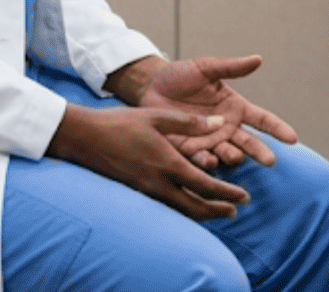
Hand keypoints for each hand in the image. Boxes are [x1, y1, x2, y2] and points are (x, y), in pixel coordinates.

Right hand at [46, 104, 250, 219]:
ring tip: (217, 212)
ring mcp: (146, 190)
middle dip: (217, 211)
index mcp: (168, 164)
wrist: (85, 138)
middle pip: (194, 207)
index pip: (205, 186)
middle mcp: (159, 183)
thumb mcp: (158, 116)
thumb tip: (219, 122)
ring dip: (201, 213)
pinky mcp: (137, 191)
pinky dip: (182, 209)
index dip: (227, 193)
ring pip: (180, 211)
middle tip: (235, 211)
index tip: (243, 197)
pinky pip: (166, 206)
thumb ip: (190, 123)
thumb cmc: (121, 123)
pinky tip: (187, 204)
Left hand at [139, 55, 298, 169]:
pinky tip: (210, 161)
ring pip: (228, 154)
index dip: (278, 129)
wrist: (150, 88)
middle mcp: (226, 127)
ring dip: (232, 156)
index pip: (262, 120)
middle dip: (260, 152)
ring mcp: (209, 141)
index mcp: (235, 108)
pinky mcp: (190, 150)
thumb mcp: (205, 68)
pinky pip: (202, 159)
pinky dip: (207, 161)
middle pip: (250, 142)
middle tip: (270, 160)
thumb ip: (230, 67)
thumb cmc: (180, 76)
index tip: (292, 138)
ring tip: (234, 156)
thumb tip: (258, 59)